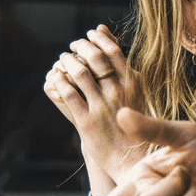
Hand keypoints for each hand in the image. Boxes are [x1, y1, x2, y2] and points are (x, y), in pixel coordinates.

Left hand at [43, 25, 147, 188]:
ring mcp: (102, 107)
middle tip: (73, 45)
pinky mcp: (87, 122)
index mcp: (134, 85)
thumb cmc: (138, 126)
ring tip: (63, 59)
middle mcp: (119, 93)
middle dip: (81, 46)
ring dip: (67, 61)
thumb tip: (117, 45)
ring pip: (79, 73)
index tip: (89, 35)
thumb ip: (126, 71)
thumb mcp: (139, 95)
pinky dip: (59, 81)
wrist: (134, 160)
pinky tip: (56, 78)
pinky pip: (68, 94)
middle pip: (95, 57)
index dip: (98, 39)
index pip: (113, 51)